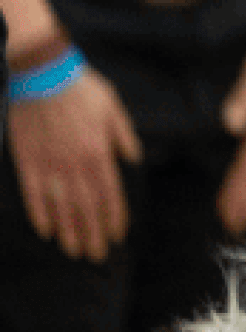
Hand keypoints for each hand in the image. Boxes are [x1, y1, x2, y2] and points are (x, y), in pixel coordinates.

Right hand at [8, 65, 141, 261]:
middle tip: (97, 255)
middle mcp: (75, 164)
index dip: (114, 217)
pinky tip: (45, 231)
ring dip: (69, 230)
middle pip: (87, 206)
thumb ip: (123, 137)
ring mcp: (50, 165)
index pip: (110, 193)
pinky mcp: (27, 162)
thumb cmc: (82, 90)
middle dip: (93, 233)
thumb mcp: (114, 109)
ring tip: (75, 251)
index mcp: (99, 151)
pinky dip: (40, 214)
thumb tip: (133, 159)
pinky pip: (34, 194)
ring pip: (62, 206)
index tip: (117, 236)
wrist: (43, 76)